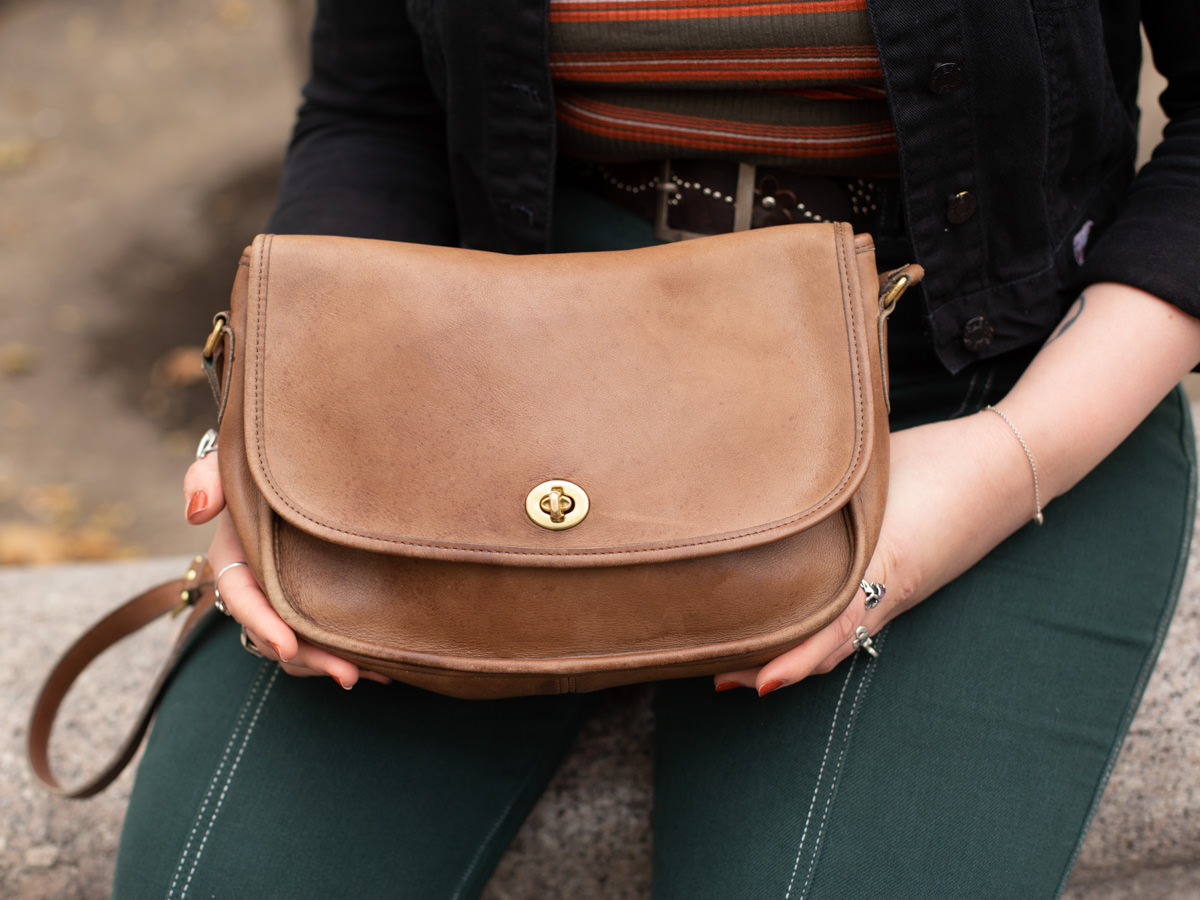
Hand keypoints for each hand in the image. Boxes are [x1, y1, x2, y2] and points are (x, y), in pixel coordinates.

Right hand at [184, 449, 388, 688]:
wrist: (294, 468)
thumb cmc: (258, 466)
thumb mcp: (227, 463)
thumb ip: (206, 478)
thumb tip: (196, 513)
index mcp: (234, 561)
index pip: (242, 599)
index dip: (262, 624)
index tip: (286, 647)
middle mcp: (258, 589)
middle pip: (276, 635)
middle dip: (309, 658)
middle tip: (347, 674)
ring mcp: (285, 601)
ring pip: (301, 647)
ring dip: (332, 664)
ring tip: (376, 673)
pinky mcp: (312, 605)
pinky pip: (321, 641)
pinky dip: (347, 657)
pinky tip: (384, 667)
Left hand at [714, 410, 1035, 694]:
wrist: (1010, 466)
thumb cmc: (939, 458)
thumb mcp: (877, 470)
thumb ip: (826, 485)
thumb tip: (766, 482)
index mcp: (884, 565)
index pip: (833, 625)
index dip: (795, 657)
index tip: (760, 683)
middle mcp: (891, 591)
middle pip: (828, 647)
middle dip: (773, 665)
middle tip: (718, 676)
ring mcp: (899, 594)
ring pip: (840, 639)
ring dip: (793, 654)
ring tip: (741, 664)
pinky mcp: (904, 584)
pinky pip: (856, 622)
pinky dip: (820, 635)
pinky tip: (795, 626)